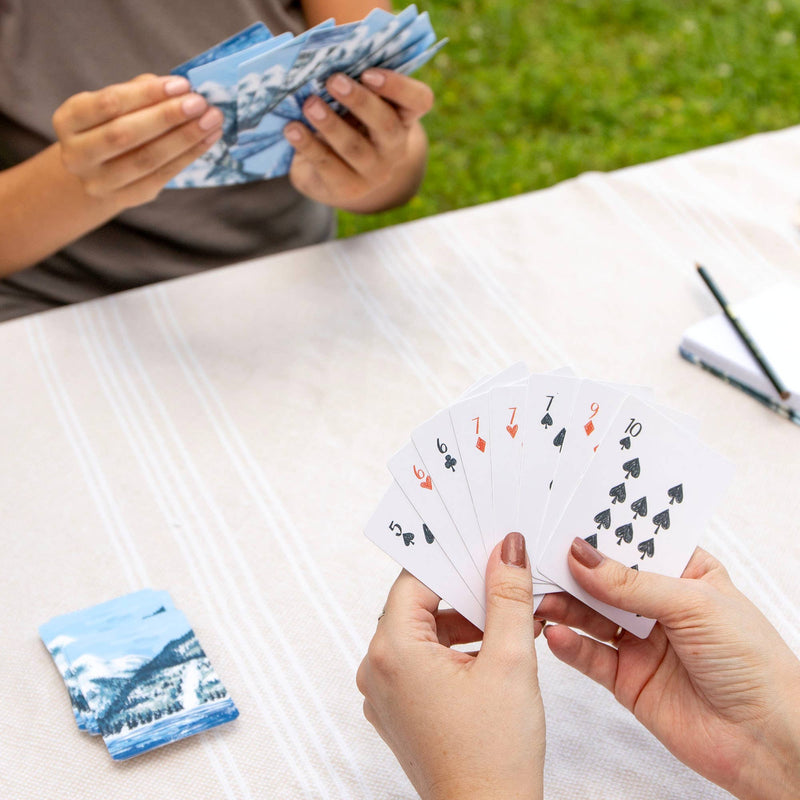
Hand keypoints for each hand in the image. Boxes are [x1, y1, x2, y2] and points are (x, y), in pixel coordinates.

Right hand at [52, 74, 223, 209]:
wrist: (98, 170)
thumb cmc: (111, 125)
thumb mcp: (114, 105)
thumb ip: (139, 93)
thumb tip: (180, 88)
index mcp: (68, 120)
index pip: (108, 104)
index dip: (147, 94)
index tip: (182, 84)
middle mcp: (77, 154)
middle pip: (126, 135)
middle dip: (167, 117)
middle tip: (201, 104)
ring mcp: (99, 181)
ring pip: (147, 159)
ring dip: (184, 139)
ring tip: (211, 121)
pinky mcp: (126, 198)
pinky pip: (161, 177)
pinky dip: (188, 156)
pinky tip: (207, 139)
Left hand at [284, 68, 431, 211]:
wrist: (336, 176)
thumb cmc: (348, 126)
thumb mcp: (356, 106)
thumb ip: (353, 85)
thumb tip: (325, 64)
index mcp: (403, 119)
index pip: (419, 101)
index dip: (398, 86)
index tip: (369, 73)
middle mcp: (394, 148)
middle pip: (386, 125)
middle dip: (359, 102)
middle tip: (334, 81)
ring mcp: (372, 173)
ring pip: (354, 147)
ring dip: (330, 124)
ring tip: (309, 104)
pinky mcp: (346, 189)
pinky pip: (327, 165)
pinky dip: (307, 144)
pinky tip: (292, 128)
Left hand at [357, 532, 544, 799]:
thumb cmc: (495, 753)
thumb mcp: (510, 661)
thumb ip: (508, 597)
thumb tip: (507, 549)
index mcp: (393, 651)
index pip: (415, 579)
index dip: (451, 559)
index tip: (481, 547)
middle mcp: (377, 669)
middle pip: (418, 605)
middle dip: (463, 592)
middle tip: (502, 581)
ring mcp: (384, 693)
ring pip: (423, 633)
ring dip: (463, 623)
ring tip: (508, 622)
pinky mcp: (399, 709)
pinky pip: (421, 661)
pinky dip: (453, 650)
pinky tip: (492, 651)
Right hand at [537, 539, 799, 799]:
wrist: (768, 742)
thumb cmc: (753, 663)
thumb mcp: (693, 606)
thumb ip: (631, 584)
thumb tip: (580, 555)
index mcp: (684, 573)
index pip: (634, 544)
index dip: (601, 532)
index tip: (562, 520)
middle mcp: (658, 604)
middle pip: (604, 578)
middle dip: (571, 569)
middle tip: (536, 558)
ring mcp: (640, 640)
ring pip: (589, 615)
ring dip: (563, 605)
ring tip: (540, 598)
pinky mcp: (626, 677)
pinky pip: (589, 655)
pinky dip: (569, 644)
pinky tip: (555, 634)